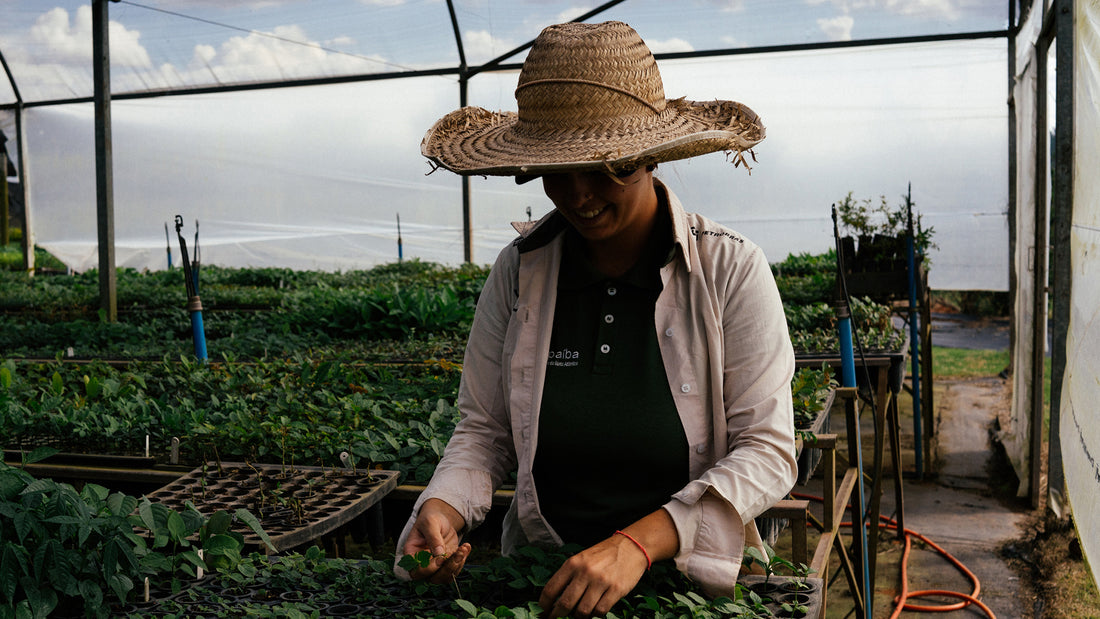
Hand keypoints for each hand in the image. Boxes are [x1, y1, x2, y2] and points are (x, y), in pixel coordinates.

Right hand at [403, 498, 470, 584]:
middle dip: (447, 568)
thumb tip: (439, 553)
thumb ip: (433, 537)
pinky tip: (466, 547)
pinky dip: (462, 560)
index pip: (417, 571)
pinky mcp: (446, 564)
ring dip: (457, 565)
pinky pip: (455, 570)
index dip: (429, 569)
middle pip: (432, 578)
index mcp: (412, 554)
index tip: (441, 558)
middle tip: (458, 554)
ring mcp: (435, 566)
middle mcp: (422, 564)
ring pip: (445, 577)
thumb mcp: (430, 523)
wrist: (440, 519)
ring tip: (464, 548)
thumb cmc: (430, 519)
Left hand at [539, 510, 678, 617]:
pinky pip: (600, 611)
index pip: (551, 589)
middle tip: (557, 618)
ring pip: (583, 611)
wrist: (631, 546)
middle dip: (558, 615)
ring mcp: (601, 582)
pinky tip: (596, 608)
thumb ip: (569, 576)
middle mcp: (585, 572)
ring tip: (580, 613)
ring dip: (580, 616)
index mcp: (573, 563)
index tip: (542, 612)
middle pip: (565, 604)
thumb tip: (555, 599)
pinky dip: (596, 614)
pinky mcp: (616, 590)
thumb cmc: (604, 554)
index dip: (544, 605)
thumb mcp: (582, 559)